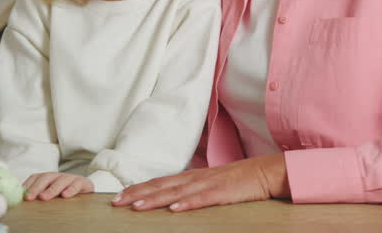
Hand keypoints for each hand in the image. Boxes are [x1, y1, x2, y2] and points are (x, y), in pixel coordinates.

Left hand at [22, 171, 93, 200]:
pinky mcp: (83, 182)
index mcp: (49, 178)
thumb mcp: (52, 195)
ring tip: (43, 197)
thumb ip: (40, 195)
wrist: (87, 191)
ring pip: (60, 180)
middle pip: (46, 177)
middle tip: (29, 197)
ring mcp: (71, 178)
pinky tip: (65, 195)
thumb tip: (24, 200)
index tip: (22, 195)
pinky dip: (71, 189)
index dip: (28, 185)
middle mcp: (58, 176)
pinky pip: (76, 184)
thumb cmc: (66, 194)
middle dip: (36, 187)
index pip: (36, 177)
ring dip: (51, 189)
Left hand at [111, 154, 287, 211]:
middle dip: (137, 194)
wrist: (266, 172)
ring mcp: (208, 184)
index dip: (138, 189)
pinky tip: (174, 210)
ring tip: (137, 207)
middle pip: (161, 185)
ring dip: (155, 199)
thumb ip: (191, 190)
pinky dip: (187, 204)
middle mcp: (195, 178)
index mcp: (191, 177)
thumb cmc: (238, 180)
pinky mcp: (223, 192)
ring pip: (176, 193)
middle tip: (116, 203)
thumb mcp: (210, 184)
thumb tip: (171, 199)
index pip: (159, 182)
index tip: (118, 198)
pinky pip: (202, 199)